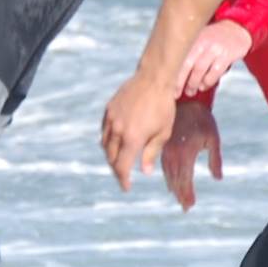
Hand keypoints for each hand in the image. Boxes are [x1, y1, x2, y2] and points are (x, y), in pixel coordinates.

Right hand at [99, 73, 180, 192]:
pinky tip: (117, 141)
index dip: (123, 179)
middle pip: (111, 158)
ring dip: (111, 155)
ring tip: (119, 160)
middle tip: (123, 175)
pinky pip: (104, 130)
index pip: (122, 167)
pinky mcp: (109, 109)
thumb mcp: (163, 132)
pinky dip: (108, 140)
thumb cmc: (163, 106)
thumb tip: (145, 171)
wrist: (154, 79)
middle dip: (116, 169)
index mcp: (132, 139)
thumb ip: (151, 153)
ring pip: (104, 144)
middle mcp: (118, 130)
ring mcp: (111, 119)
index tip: (126, 187)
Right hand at [161, 100, 223, 209]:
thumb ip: (215, 159)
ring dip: (173, 187)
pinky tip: (170, 183)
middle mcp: (173, 153)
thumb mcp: (213, 138)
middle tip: (186, 207)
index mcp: (186, 153)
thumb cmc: (202, 118)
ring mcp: (165, 149)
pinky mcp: (161, 145)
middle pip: (175, 180)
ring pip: (167, 174)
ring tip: (179, 198)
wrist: (184, 99)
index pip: (185, 180)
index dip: (187, 194)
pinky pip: (162, 165)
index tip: (190, 206)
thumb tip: (218, 178)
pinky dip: (167, 176)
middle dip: (180, 195)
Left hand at [177, 19, 252, 98]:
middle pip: (187, 65)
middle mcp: (202, 42)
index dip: (172, 74)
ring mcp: (214, 48)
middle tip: (176, 93)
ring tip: (190, 91)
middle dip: (180, 82)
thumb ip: (187, 50)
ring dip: (193, 84)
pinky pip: (214, 72)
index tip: (167, 87)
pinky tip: (204, 86)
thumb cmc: (213, 36)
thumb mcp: (198, 38)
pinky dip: (208, 82)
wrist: (236, 28)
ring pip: (200, 70)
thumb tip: (172, 71)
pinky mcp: (226, 55)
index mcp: (192, 37)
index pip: (178, 58)